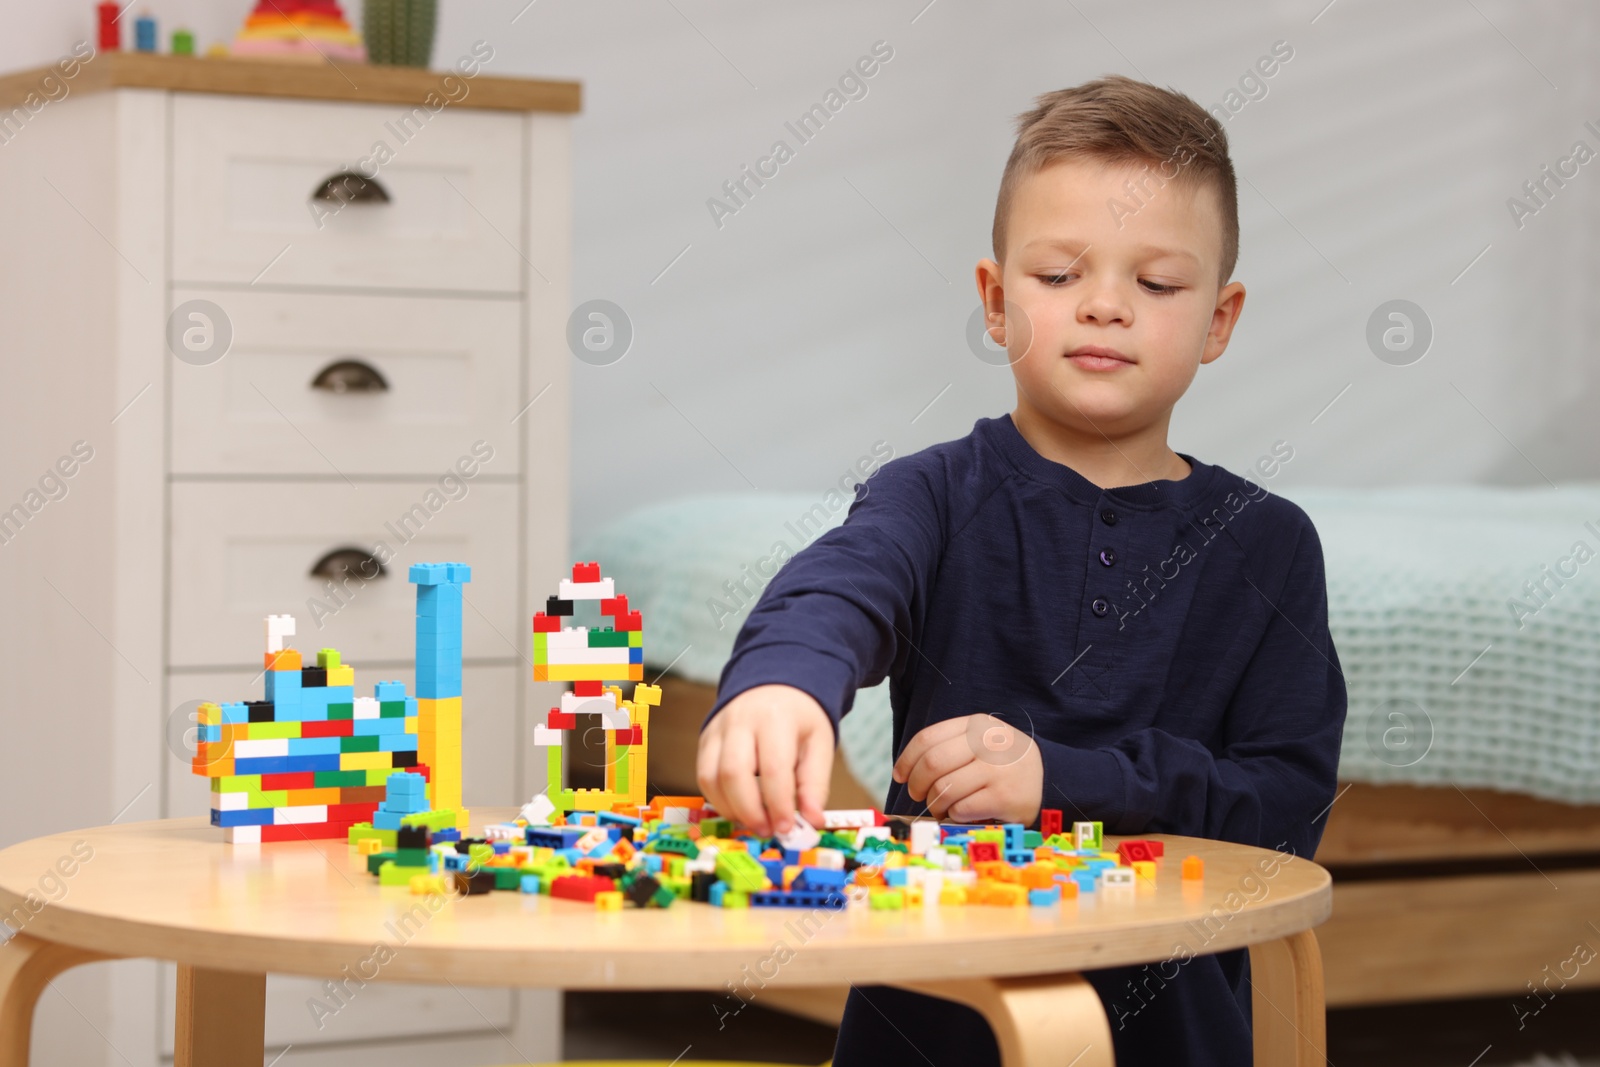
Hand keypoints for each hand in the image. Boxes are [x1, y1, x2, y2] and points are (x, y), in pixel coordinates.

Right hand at [697, 684, 832, 836]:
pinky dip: (719, 800)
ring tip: (754, 822)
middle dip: (749, 811)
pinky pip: (703, 776)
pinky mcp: (705, 739)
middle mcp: (740, 720)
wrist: (774, 684)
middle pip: (734, 773)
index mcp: (775, 718)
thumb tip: (813, 821)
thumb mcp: (819, 743)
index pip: (772, 768)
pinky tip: (739, 808)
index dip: (778, 804)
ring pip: (711, 777)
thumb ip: (815, 784)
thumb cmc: (799, 717)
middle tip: (767, 830)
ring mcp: (718, 729)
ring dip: (731, 809)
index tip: (787, 828)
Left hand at [892, 714, 1042, 824]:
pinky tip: (963, 813)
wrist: (1049, 778)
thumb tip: (905, 772)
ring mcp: (998, 769)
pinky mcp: (1004, 797)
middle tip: (919, 796)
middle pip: (932, 764)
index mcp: (976, 725)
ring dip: (936, 804)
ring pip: (944, 789)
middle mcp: (988, 743)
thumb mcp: (979, 743)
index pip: (927, 738)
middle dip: (917, 785)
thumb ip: (948, 748)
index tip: (900, 776)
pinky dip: (954, 815)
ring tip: (943, 808)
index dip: (906, 760)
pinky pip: (961, 809)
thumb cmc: (1002, 764)